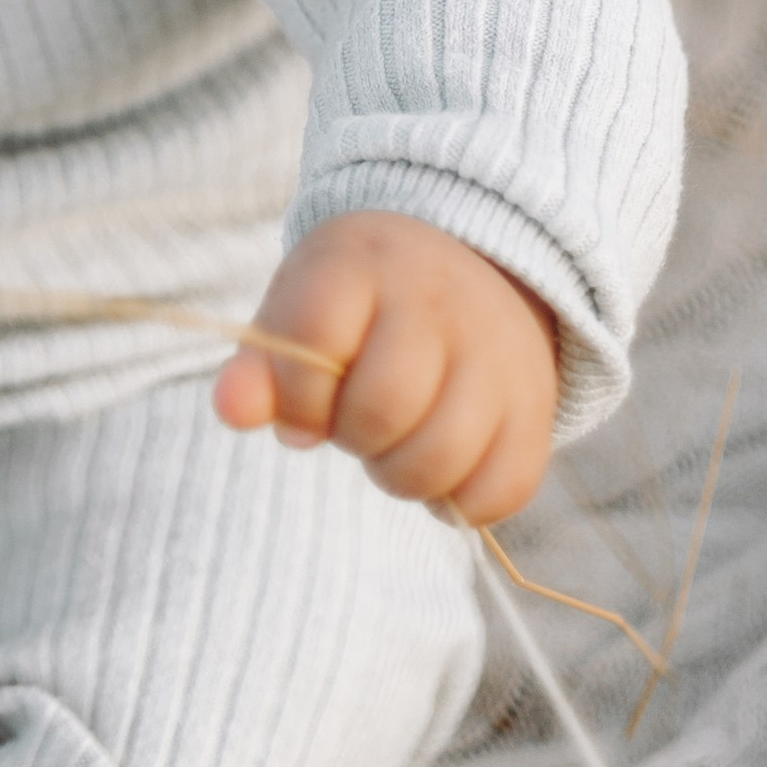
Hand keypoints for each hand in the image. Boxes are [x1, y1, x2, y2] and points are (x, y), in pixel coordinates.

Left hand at [214, 211, 559, 523]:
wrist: (471, 266)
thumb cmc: (361, 304)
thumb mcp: (302, 308)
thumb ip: (261, 364)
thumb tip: (231, 410)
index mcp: (363, 265)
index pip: (314, 342)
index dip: (298, 396)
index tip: (306, 398)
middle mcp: (437, 301)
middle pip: (384, 408)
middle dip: (354, 436)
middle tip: (358, 419)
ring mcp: (495, 354)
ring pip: (441, 459)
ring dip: (401, 474)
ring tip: (397, 442)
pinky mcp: (535, 408)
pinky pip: (498, 492)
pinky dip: (460, 501)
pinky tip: (444, 462)